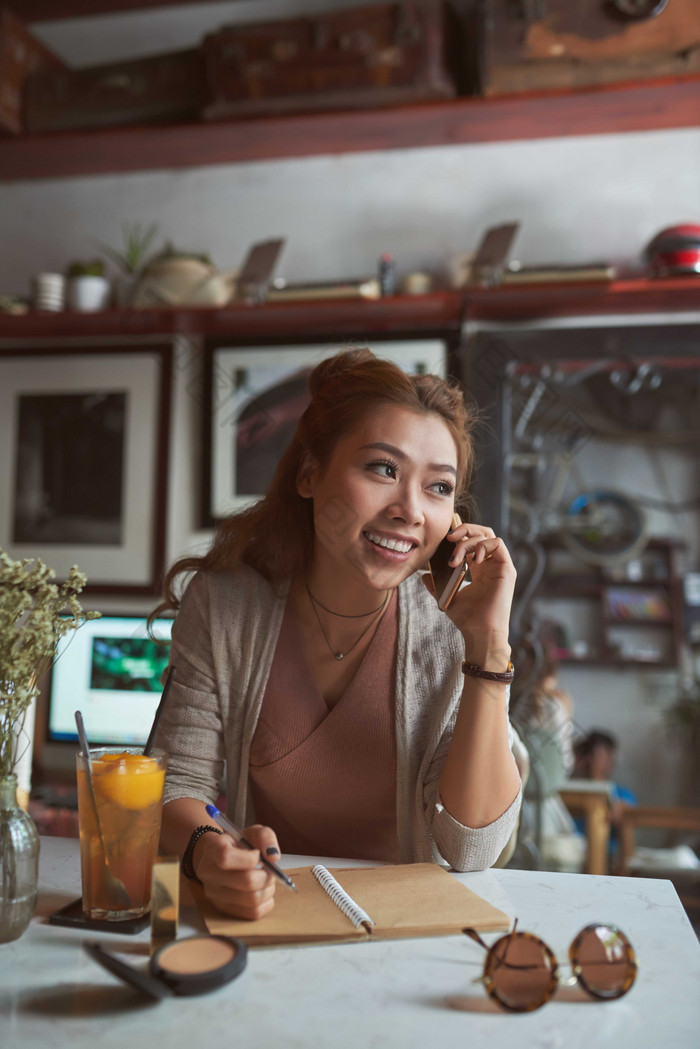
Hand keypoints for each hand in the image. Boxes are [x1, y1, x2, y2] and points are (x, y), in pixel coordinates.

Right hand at [194, 823, 280, 919]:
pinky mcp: (223, 909)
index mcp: (213, 849)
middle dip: (267, 875)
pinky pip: (252, 913)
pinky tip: (263, 891)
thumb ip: (265, 837)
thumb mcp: (251, 832)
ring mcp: (214, 894)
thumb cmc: (237, 845)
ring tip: (267, 880)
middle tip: (270, 870)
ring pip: (252, 899)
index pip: (226, 857)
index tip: (257, 855)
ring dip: (268, 889)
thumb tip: (273, 856)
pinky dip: (266, 903)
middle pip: (246, 881)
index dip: (249, 858)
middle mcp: (209, 873)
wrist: (220, 859)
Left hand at [423, 522, 515, 662]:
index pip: (472, 540)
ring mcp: (500, 566)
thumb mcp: (447, 597)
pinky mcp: (507, 569)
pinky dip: (484, 545)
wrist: (480, 633)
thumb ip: (436, 585)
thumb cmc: (467, 619)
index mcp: (479, 568)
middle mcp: (490, 564)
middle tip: (449, 537)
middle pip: (482, 533)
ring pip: (488, 535)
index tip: (446, 532)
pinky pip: (498, 544)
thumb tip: (423, 575)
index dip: (461, 531)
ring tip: (456, 558)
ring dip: (469, 541)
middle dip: (465, 529)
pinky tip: (474, 559)